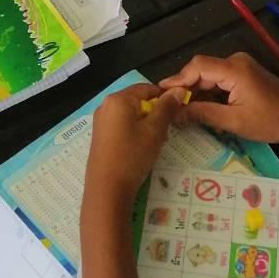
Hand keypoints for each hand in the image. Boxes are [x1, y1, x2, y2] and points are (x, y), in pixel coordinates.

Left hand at [84, 84, 189, 210]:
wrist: (107, 188)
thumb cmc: (132, 155)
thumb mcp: (154, 131)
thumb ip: (166, 108)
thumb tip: (178, 90)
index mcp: (118, 99)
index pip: (146, 88)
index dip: (164, 97)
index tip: (176, 112)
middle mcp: (106, 105)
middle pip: (137, 101)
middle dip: (155, 114)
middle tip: (166, 133)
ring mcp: (101, 121)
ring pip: (130, 115)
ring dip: (146, 124)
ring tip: (156, 143)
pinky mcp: (100, 136)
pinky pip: (121, 125)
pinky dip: (134, 132)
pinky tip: (142, 148)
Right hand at [157, 53, 278, 144]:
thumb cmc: (271, 121)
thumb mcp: (234, 122)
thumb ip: (202, 114)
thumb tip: (174, 113)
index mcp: (233, 69)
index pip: (197, 67)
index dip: (177, 80)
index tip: (160, 95)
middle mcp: (234, 62)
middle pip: (201, 70)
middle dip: (184, 88)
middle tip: (166, 107)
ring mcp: (240, 67)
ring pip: (208, 76)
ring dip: (195, 93)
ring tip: (178, 111)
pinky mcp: (243, 75)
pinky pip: (219, 81)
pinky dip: (208, 94)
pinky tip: (198, 109)